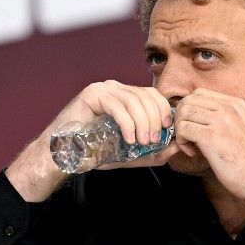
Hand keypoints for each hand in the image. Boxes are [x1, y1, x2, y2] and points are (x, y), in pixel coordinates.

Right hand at [6, 81, 172, 201]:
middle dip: (155, 119)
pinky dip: (127, 123)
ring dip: (143, 122)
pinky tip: (129, 139)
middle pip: (146, 95)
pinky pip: (117, 106)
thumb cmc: (96, 152)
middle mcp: (115, 89)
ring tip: (143, 142)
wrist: (65, 155)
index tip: (168, 130)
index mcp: (126, 97)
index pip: (153, 94)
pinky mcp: (91, 95)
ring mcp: (103, 89)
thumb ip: (154, 151)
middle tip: (154, 141)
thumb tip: (178, 146)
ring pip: (133, 100)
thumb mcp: (131, 154)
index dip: (164, 110)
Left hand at [172, 89, 244, 200]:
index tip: (194, 129)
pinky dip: (181, 142)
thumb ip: (222, 119)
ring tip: (190, 146)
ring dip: (180, 130)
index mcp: (236, 104)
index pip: (199, 94)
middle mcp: (229, 107)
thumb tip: (195, 118)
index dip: (190, 110)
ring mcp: (221, 120)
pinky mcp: (211, 136)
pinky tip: (192, 153)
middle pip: (188, 100)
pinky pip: (183, 128)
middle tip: (187, 138)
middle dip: (181, 119)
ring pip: (183, 112)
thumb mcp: (240, 130)